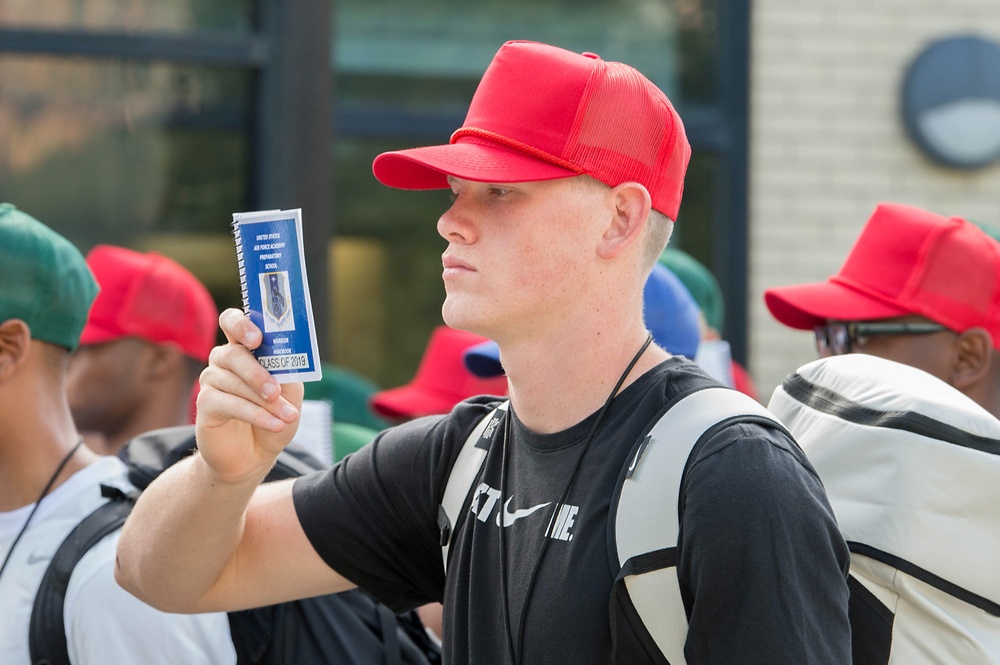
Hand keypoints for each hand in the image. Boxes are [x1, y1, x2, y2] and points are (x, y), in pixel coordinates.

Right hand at [195, 308, 303, 483]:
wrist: (255, 454)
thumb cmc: (274, 415)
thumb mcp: (290, 393)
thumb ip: (288, 373)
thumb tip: (287, 361)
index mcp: (245, 348)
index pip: (233, 322)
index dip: (241, 325)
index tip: (257, 338)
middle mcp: (223, 360)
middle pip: (233, 354)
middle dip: (257, 373)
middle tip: (276, 390)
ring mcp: (211, 381)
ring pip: (234, 383)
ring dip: (264, 401)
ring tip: (287, 416)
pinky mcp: (205, 405)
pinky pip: (229, 404)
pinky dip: (255, 414)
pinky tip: (274, 424)